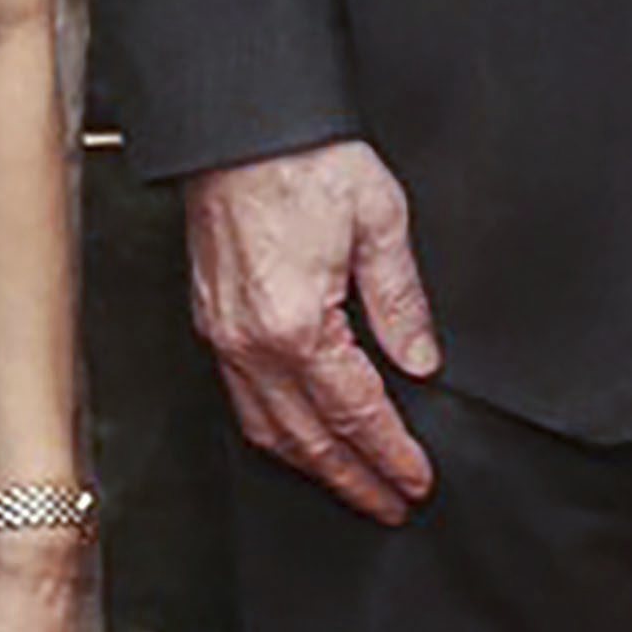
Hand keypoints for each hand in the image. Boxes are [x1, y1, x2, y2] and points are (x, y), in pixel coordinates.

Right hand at [184, 138, 440, 522]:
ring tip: (353, 486)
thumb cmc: (303, 159)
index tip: (418, 482)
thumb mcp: (380, 220)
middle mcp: (251, 344)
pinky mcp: (210, 323)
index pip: (355, 412)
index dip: (390, 454)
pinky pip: (241, 401)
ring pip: (268, 431)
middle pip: (309, 439)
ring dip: (313, 467)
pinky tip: (299, 440)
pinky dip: (275, 434)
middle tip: (392, 507)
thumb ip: (402, 300)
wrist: (236, 125)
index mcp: (297, 324)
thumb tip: (421, 361)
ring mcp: (222, 338)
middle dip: (355, 480)